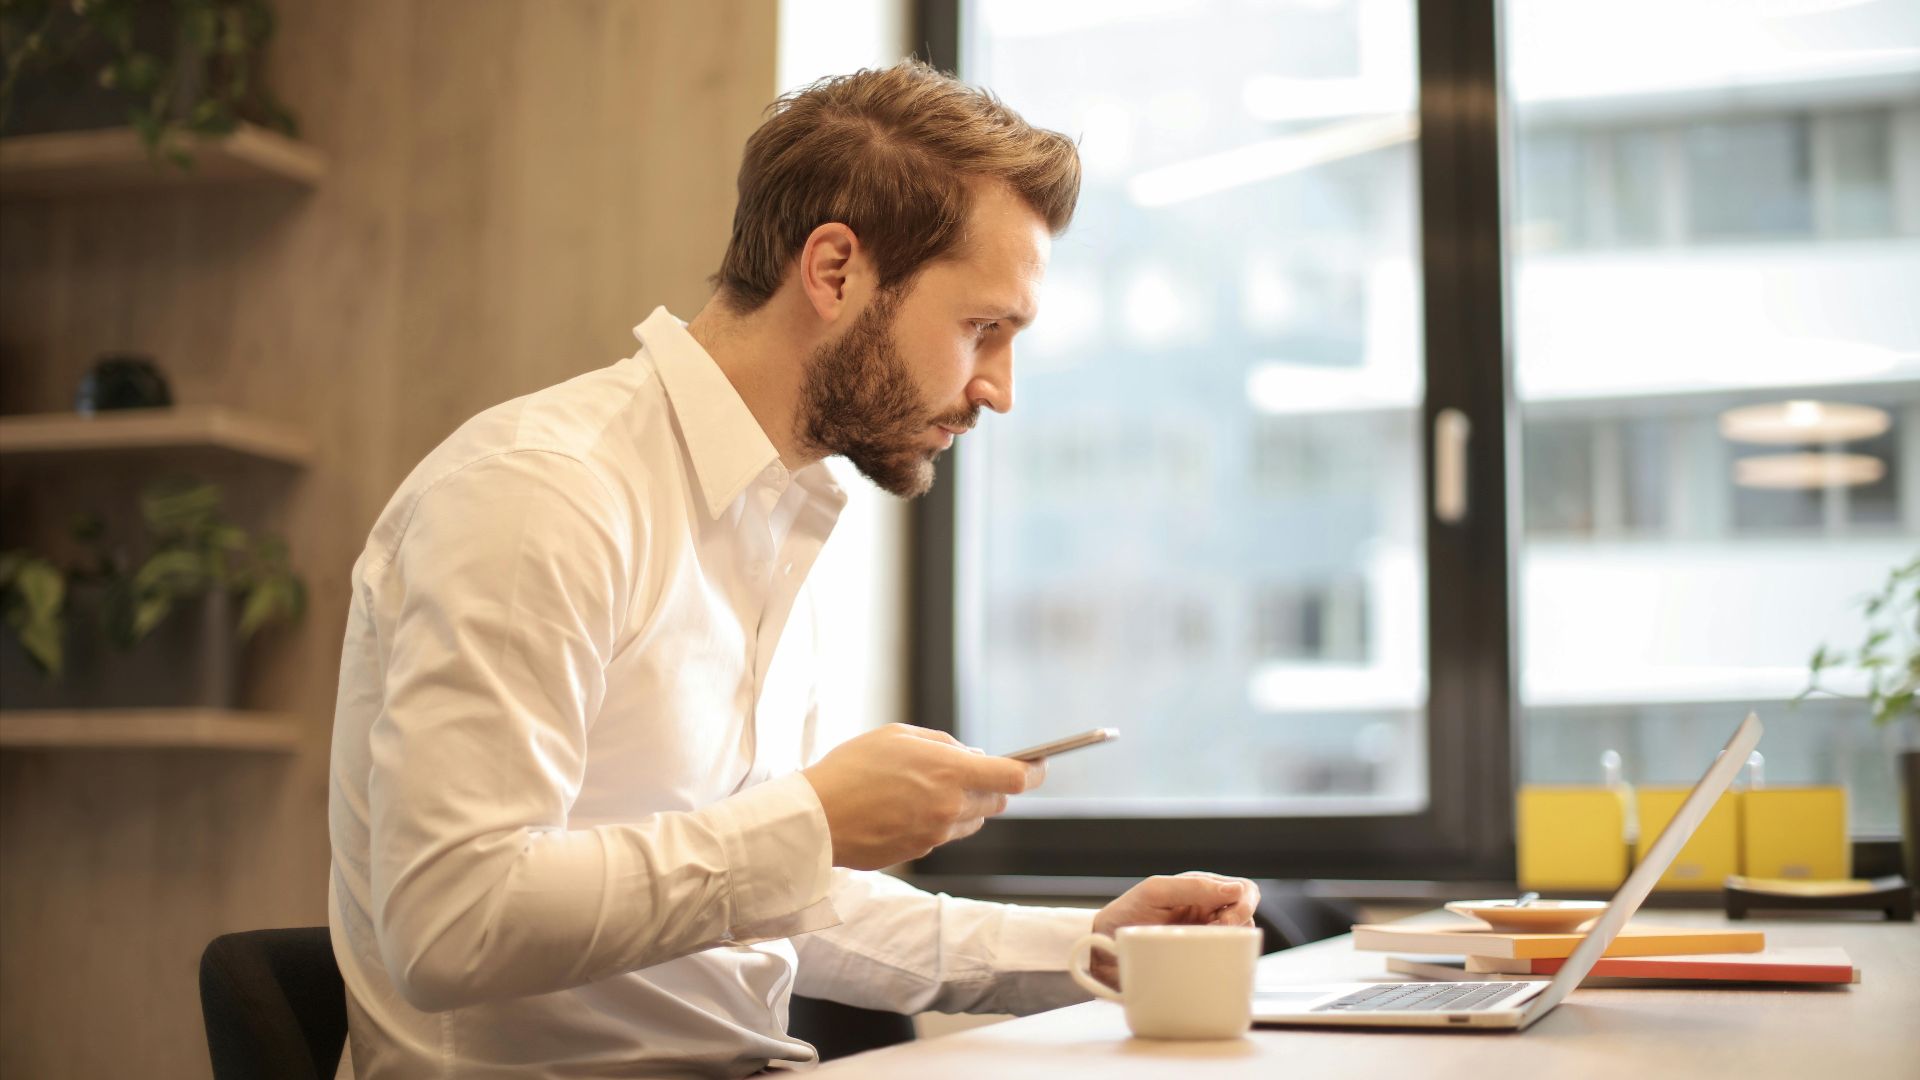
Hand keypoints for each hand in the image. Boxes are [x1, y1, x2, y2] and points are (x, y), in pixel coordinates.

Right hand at [801, 724, 1044, 869]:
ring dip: (964, 805)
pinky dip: (937, 821)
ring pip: (972, 821)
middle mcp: (951, 808)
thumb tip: (972, 755)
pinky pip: (944, 835)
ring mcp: (937, 835)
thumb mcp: (899, 736)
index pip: (1015, 778)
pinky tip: (905, 809)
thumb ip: (943, 744)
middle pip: (997, 801)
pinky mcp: (920, 852)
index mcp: (950, 773)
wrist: (816, 818)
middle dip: (990, 786)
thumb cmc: (852, 768)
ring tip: (925, 789)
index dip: (1035, 771)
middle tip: (966, 771)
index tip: (1040, 765)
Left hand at [1088, 872, 1260, 989]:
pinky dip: (1224, 963)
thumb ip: (1193, 887)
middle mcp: (1207, 912)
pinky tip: (1208, 963)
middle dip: (1241, 922)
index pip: (1243, 890)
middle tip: (1217, 931)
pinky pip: (1225, 961)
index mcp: (1201, 889)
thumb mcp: (1155, 892)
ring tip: (1203, 945)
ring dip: (1231, 942)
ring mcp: (1204, 937)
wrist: (1100, 949)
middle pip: (1247, 915)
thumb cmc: (1125, 914)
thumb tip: (1235, 891)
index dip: (1243, 902)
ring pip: (1240, 939)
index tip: (1225, 918)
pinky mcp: (1200, 961)